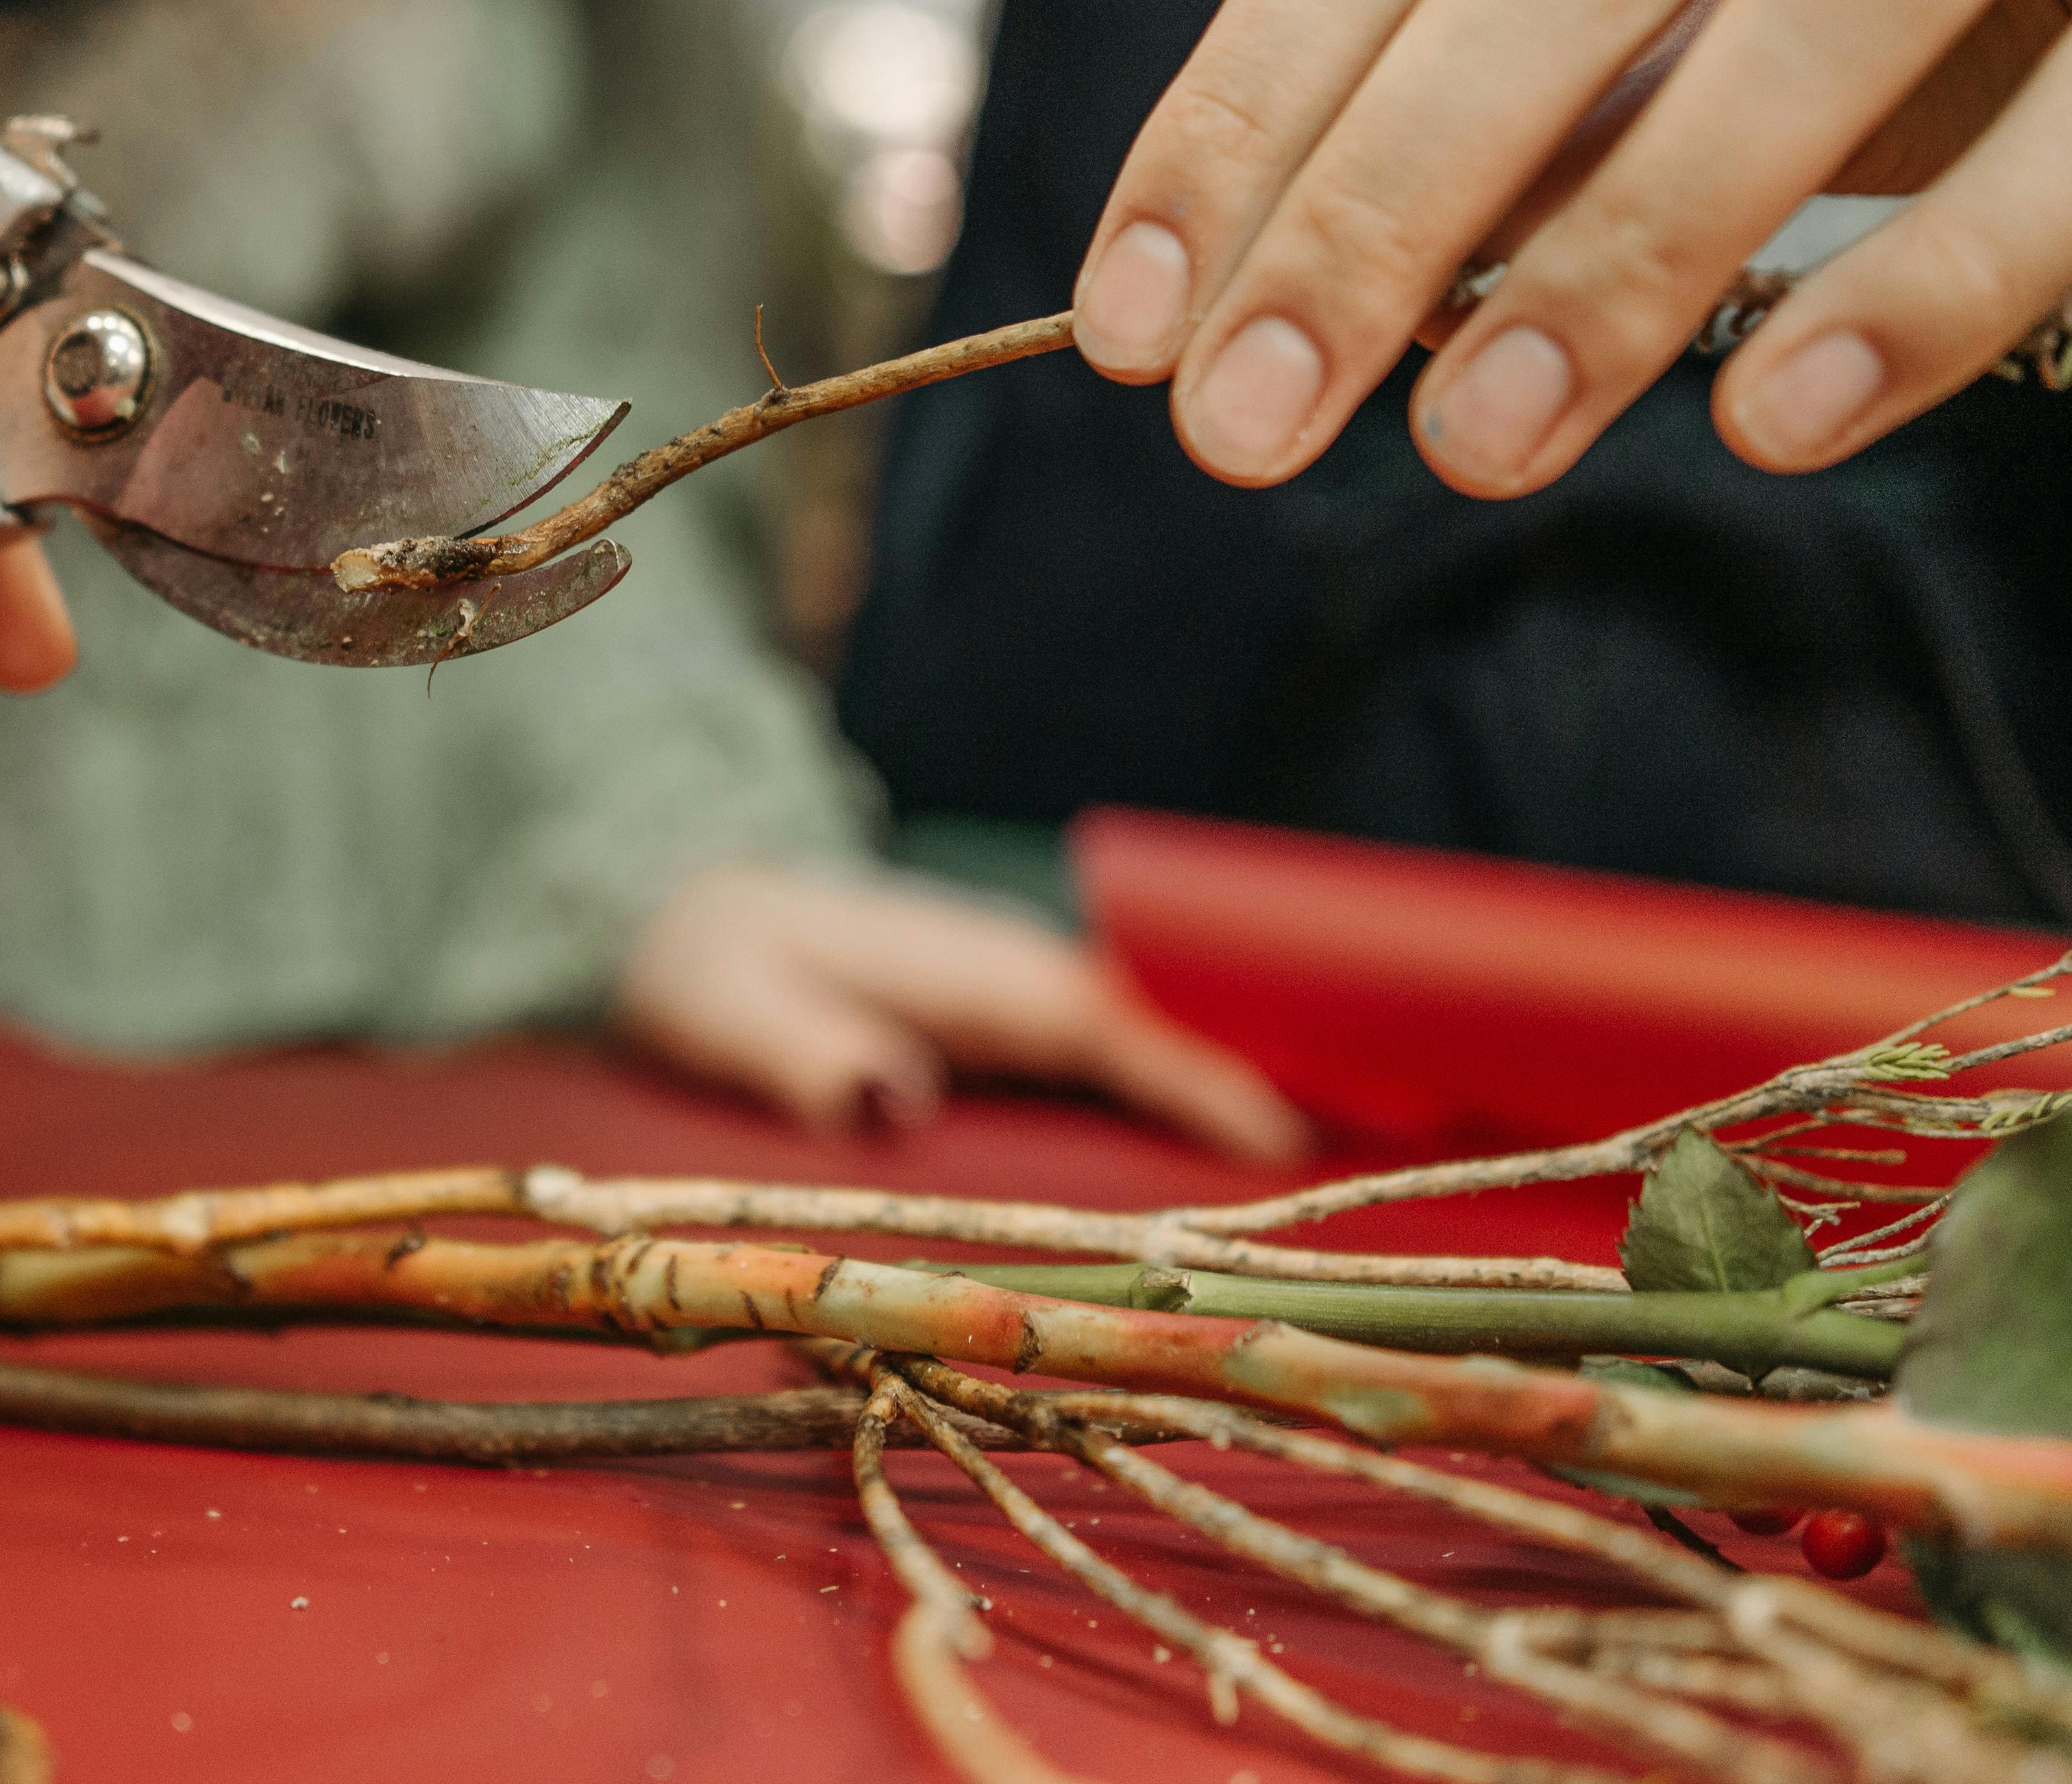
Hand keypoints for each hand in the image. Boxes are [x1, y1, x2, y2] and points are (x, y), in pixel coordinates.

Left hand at [613, 863, 1308, 1160]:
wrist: (678, 911)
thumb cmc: (700, 971)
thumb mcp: (719, 1016)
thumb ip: (794, 1056)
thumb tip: (888, 1096)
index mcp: (963, 973)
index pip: (1101, 1024)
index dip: (1192, 1076)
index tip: (1283, 1131)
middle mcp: (1011, 976)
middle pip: (1163, 1027)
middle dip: (1267, 1074)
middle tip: (1393, 1147)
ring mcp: (1017, 995)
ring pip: (1152, 1040)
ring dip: (1238, 1084)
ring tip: (1360, 1160)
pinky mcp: (1009, 1021)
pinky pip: (1119, 1055)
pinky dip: (1186, 1088)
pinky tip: (1243, 1148)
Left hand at [1071, 0, 2071, 498]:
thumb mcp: (1700, 1)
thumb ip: (1520, 104)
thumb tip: (1292, 289)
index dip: (1250, 106)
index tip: (1142, 327)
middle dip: (1390, 195)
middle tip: (1254, 421)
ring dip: (1635, 246)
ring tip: (1484, 446)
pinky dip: (1939, 272)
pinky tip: (1782, 423)